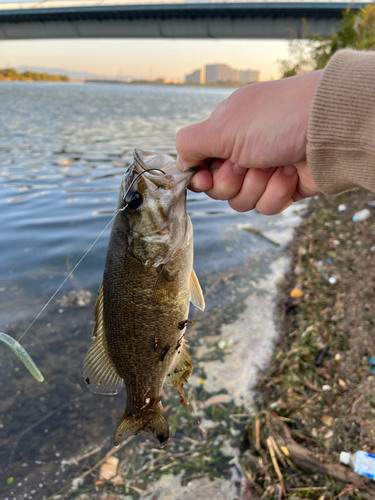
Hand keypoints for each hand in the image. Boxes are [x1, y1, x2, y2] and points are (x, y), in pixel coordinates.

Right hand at [176, 70, 322, 214]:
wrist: (329, 128)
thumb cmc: (275, 120)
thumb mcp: (222, 126)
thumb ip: (189, 143)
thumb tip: (179, 161)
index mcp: (225, 132)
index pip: (199, 165)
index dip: (201, 177)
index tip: (207, 176)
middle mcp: (242, 152)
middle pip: (218, 189)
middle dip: (231, 181)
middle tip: (247, 162)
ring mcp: (264, 171)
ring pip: (241, 201)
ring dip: (256, 185)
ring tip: (275, 164)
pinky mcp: (284, 188)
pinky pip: (266, 206)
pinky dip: (277, 192)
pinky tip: (290, 174)